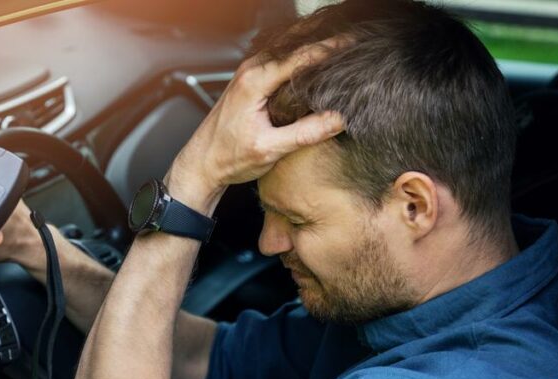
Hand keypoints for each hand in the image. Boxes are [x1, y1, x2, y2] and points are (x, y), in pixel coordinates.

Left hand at [170, 40, 345, 208]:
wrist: (200, 163)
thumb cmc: (227, 157)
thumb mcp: (270, 149)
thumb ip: (305, 133)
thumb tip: (340, 119)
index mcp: (254, 82)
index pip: (301, 56)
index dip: (332, 48)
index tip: (356, 44)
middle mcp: (251, 70)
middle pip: (295, 41)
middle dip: (325, 36)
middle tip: (356, 38)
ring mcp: (249, 72)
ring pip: (288, 46)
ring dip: (314, 41)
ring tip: (344, 43)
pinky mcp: (251, 79)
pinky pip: (280, 57)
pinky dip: (301, 52)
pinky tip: (318, 58)